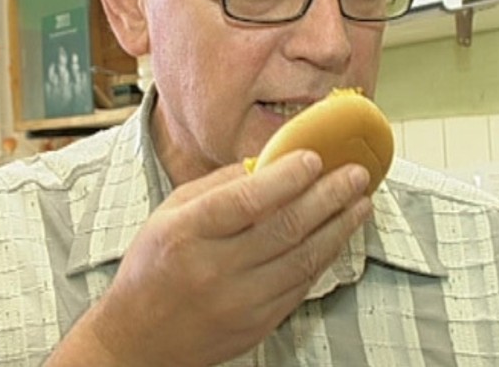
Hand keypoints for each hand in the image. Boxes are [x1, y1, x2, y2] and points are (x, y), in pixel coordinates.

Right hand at [47, 150, 371, 366]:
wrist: (138, 340)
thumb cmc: (153, 268)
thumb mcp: (170, 214)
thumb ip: (218, 186)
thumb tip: (268, 162)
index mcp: (186, 234)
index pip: (244, 201)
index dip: (285, 177)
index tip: (315, 158)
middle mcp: (213, 269)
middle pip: (284, 228)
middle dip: (328, 196)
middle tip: (356, 175)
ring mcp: (239, 302)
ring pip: (302, 259)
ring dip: (338, 227)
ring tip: (361, 202)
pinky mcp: (258, 325)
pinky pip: (301, 285)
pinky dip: (325, 257)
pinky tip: (338, 236)